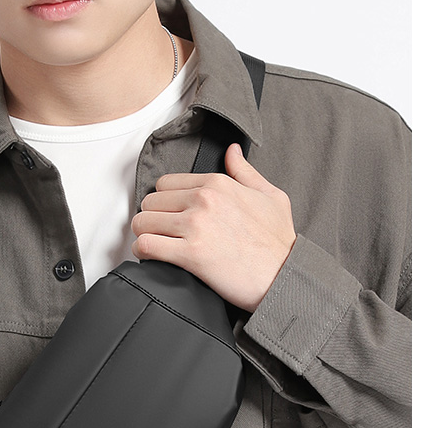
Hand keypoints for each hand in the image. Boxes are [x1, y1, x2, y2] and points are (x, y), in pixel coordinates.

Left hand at [130, 142, 296, 312]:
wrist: (284, 276)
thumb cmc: (279, 242)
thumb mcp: (271, 196)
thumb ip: (245, 172)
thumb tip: (232, 151)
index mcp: (217, 183)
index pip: (166, 183)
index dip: (164, 201)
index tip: (168, 214)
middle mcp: (203, 200)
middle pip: (151, 202)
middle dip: (152, 217)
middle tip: (160, 231)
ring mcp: (195, 226)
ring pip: (143, 222)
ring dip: (144, 234)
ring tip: (154, 244)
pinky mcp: (189, 254)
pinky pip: (146, 245)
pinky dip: (142, 251)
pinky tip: (150, 256)